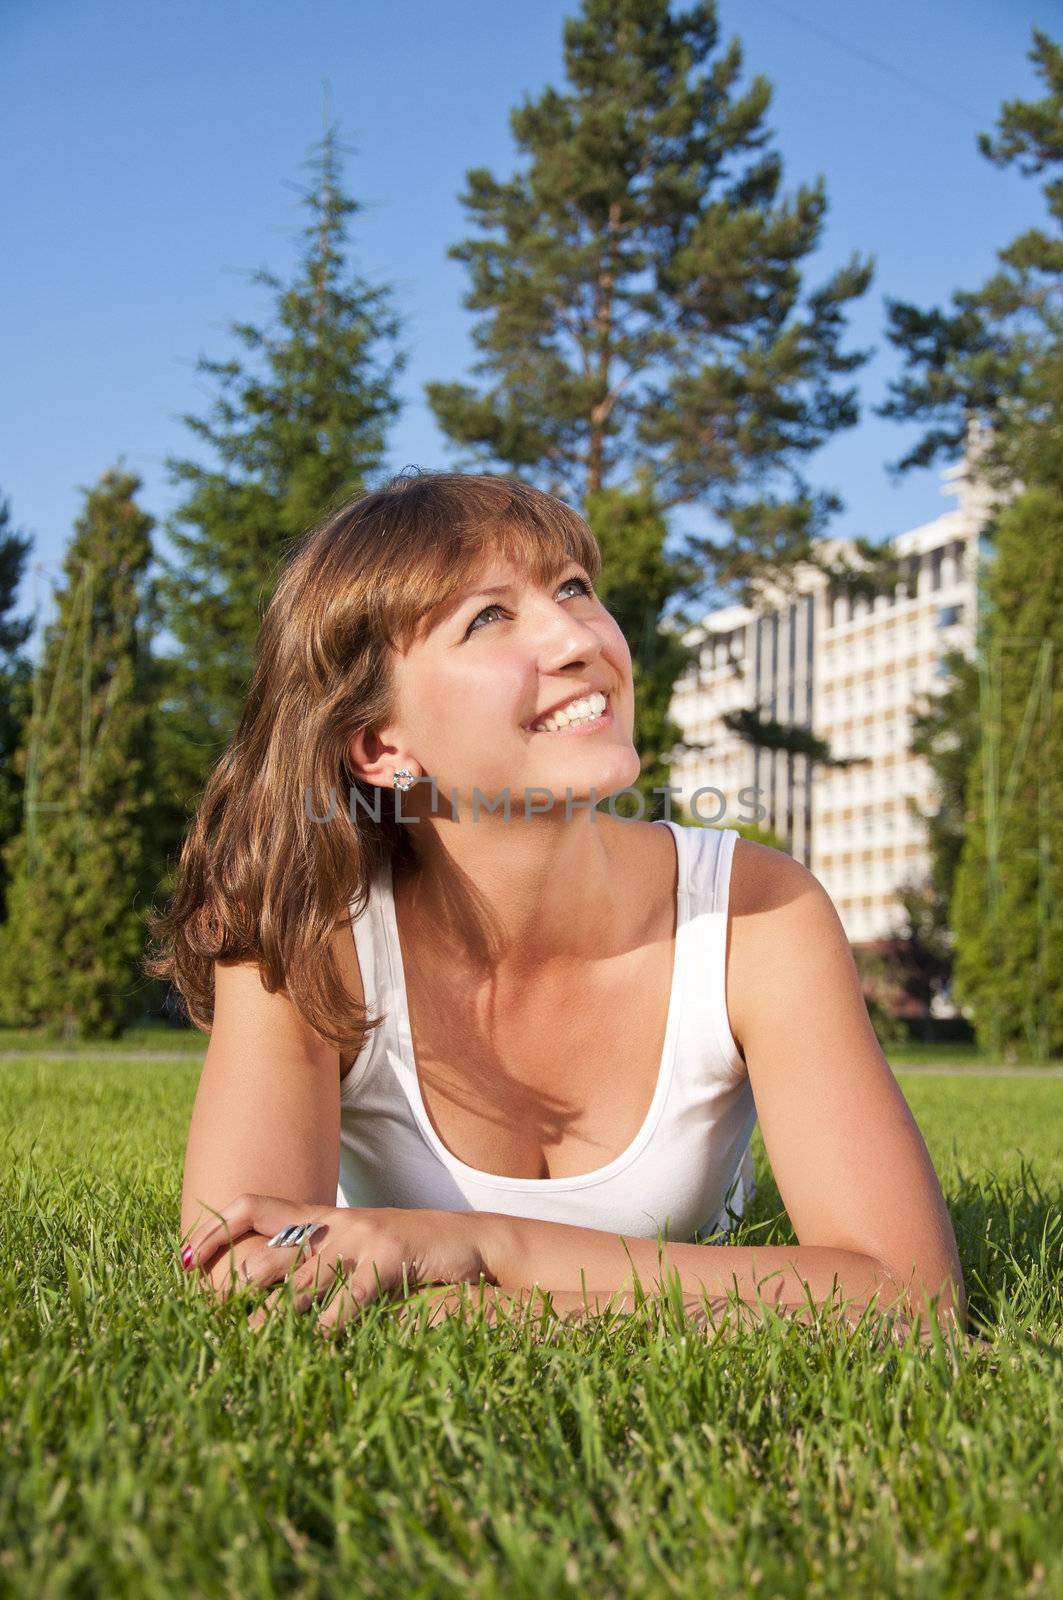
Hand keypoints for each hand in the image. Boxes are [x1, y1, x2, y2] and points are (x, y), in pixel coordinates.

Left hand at [179, 1194, 491, 1334]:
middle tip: (207, 1322)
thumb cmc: (411, 1252)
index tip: (182, 1262)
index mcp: (321, 1219)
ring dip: (268, 1321)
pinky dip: (326, 1327)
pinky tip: (311, 1349)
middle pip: (266, 1252)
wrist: (474, 1241)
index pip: (253, 1207)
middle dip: (232, 1289)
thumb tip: (270, 1293)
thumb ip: (319, 1262)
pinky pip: (349, 1299)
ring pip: (299, 1283)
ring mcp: (361, 1240)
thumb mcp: (359, 1248)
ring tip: (243, 1349)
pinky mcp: (389, 1261)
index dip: (214, 1229)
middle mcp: (334, 1225)